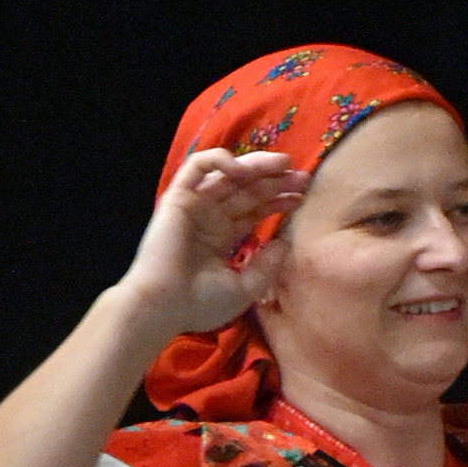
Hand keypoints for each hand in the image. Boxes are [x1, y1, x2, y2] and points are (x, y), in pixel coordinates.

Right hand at [119, 147, 304, 335]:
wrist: (164, 306)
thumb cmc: (200, 303)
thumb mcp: (245, 288)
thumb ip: (266, 266)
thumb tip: (284, 243)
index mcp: (221, 236)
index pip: (253, 210)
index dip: (278, 200)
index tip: (301, 197)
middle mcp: (209, 217)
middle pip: (246, 190)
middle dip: (275, 181)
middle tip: (303, 177)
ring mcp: (194, 205)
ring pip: (227, 175)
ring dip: (256, 165)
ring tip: (283, 164)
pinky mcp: (178, 197)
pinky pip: (196, 166)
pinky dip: (218, 160)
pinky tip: (242, 169)